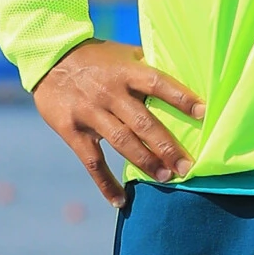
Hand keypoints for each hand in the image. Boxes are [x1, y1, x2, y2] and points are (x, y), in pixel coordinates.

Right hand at [31, 40, 204, 205]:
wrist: (49, 58)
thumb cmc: (96, 58)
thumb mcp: (122, 54)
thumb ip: (147, 66)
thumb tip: (185, 74)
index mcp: (124, 72)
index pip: (157, 84)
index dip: (181, 97)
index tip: (204, 113)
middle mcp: (109, 92)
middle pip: (142, 122)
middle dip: (166, 145)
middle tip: (187, 166)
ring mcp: (90, 112)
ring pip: (122, 142)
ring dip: (145, 162)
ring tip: (166, 178)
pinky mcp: (72, 130)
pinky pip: (92, 162)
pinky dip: (106, 184)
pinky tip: (120, 201)